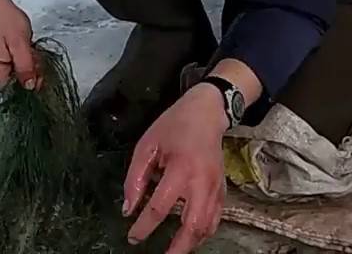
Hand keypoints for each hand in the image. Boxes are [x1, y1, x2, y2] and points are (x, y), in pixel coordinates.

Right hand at [0, 0, 39, 89]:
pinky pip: (21, 66)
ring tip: (30, 47)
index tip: (37, 67)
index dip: (31, 83)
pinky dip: (28, 59)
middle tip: (33, 52)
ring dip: (32, 63)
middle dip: (33, 70)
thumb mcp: (19, 44)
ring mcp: (0, 66)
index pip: (16, 91)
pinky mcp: (6, 60)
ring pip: (23, 74)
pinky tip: (28, 48)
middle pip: (21, 84)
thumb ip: (25, 66)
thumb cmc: (6, 21)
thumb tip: (29, 87)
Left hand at [123, 84, 228, 253]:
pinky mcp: (222, 190)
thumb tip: (129, 209)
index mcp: (180, 168)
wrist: (207, 112)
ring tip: (174, 251)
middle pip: (192, 226)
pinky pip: (215, 219)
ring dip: (190, 244)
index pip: (159, 207)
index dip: (143, 227)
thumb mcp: (147, 146)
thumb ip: (135, 178)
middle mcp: (201, 182)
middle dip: (176, 248)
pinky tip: (190, 238)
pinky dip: (203, 233)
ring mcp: (216, 187)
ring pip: (207, 227)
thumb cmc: (173, 126)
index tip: (132, 237)